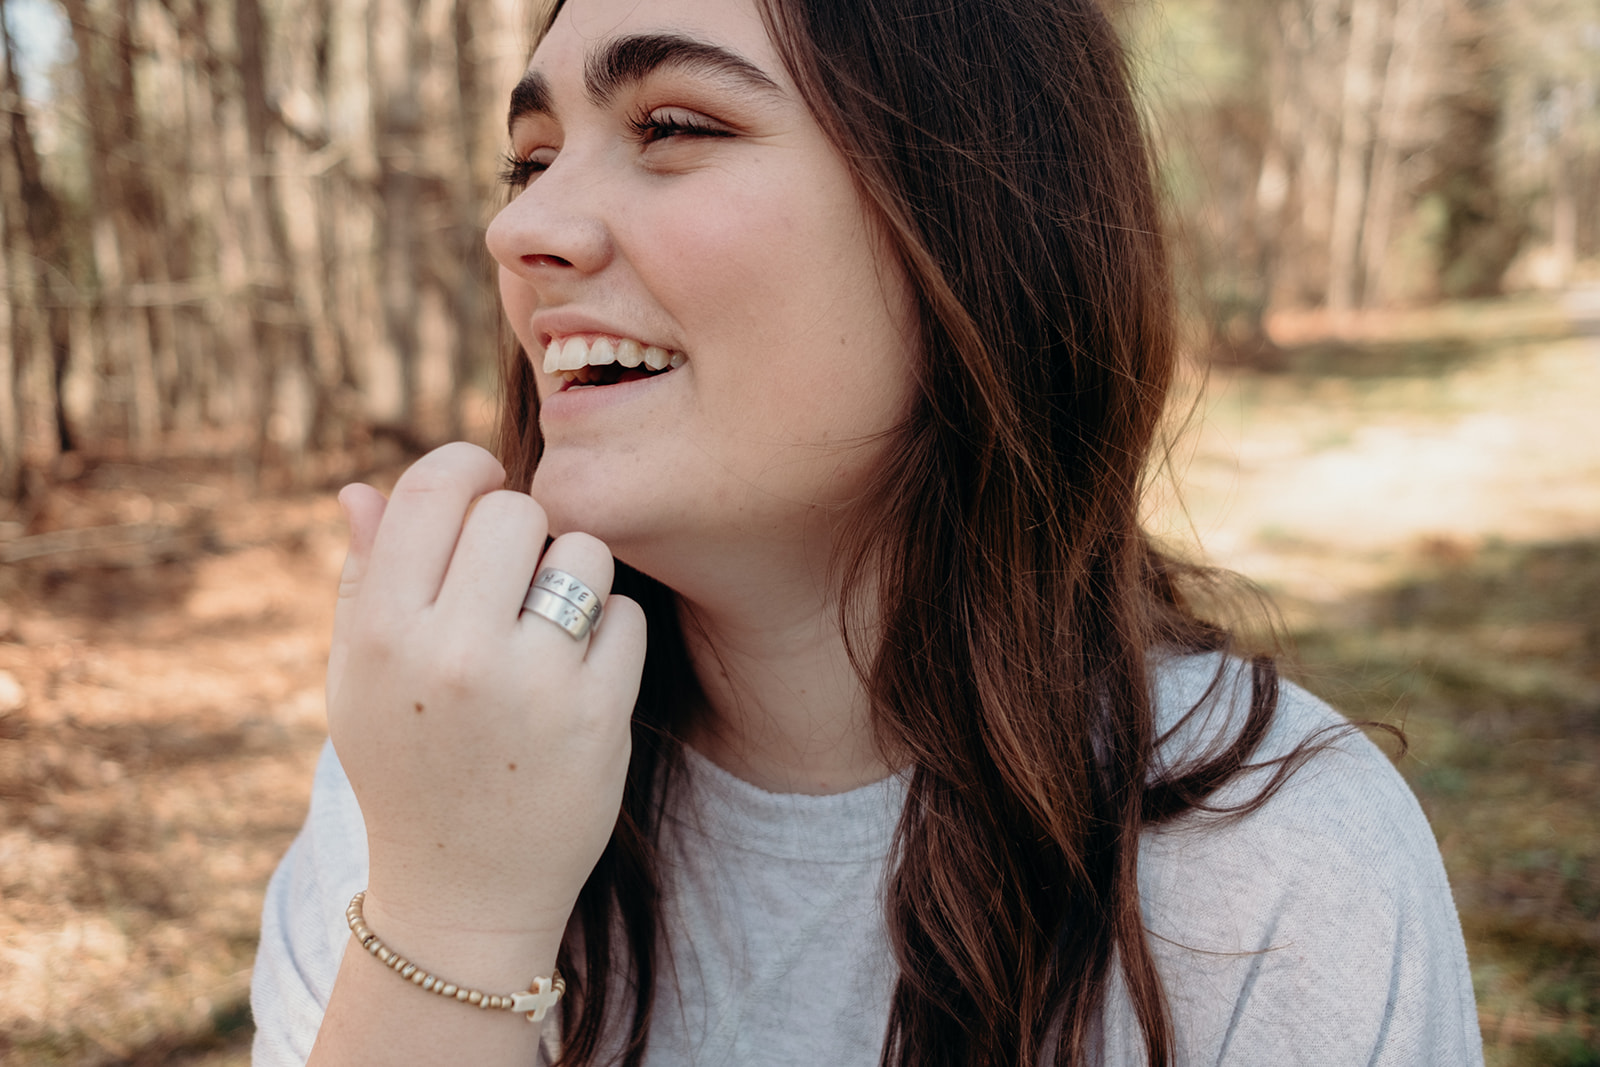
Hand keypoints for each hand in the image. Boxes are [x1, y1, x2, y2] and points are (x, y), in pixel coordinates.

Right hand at [326, 442, 646, 942]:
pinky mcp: (598, 716)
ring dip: (573, 577)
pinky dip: (610, 634)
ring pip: (582, 554)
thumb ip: (362, 578)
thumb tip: (363, 489)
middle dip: (519, 532)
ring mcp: (532, 684)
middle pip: (516, 509)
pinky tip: (578, 673)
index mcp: (381, 632)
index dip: (466, 469)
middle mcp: (453, 652)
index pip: (436, 485)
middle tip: (510, 579)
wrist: (464, 892)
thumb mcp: (357, 680)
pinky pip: (626, 615)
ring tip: (547, 624)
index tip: (481, 489)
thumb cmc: (407, 766)